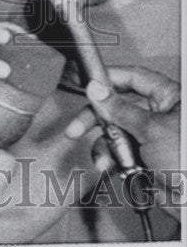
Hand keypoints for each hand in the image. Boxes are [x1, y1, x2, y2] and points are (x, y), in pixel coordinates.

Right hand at [65, 66, 180, 176]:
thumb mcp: (152, 129)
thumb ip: (120, 109)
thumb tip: (98, 90)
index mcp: (169, 99)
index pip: (134, 78)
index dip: (109, 78)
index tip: (86, 82)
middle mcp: (160, 116)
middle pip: (118, 107)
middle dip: (96, 119)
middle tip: (77, 127)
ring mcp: (152, 140)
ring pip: (115, 134)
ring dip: (104, 147)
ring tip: (104, 159)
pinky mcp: (145, 162)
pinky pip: (119, 156)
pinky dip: (112, 162)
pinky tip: (112, 168)